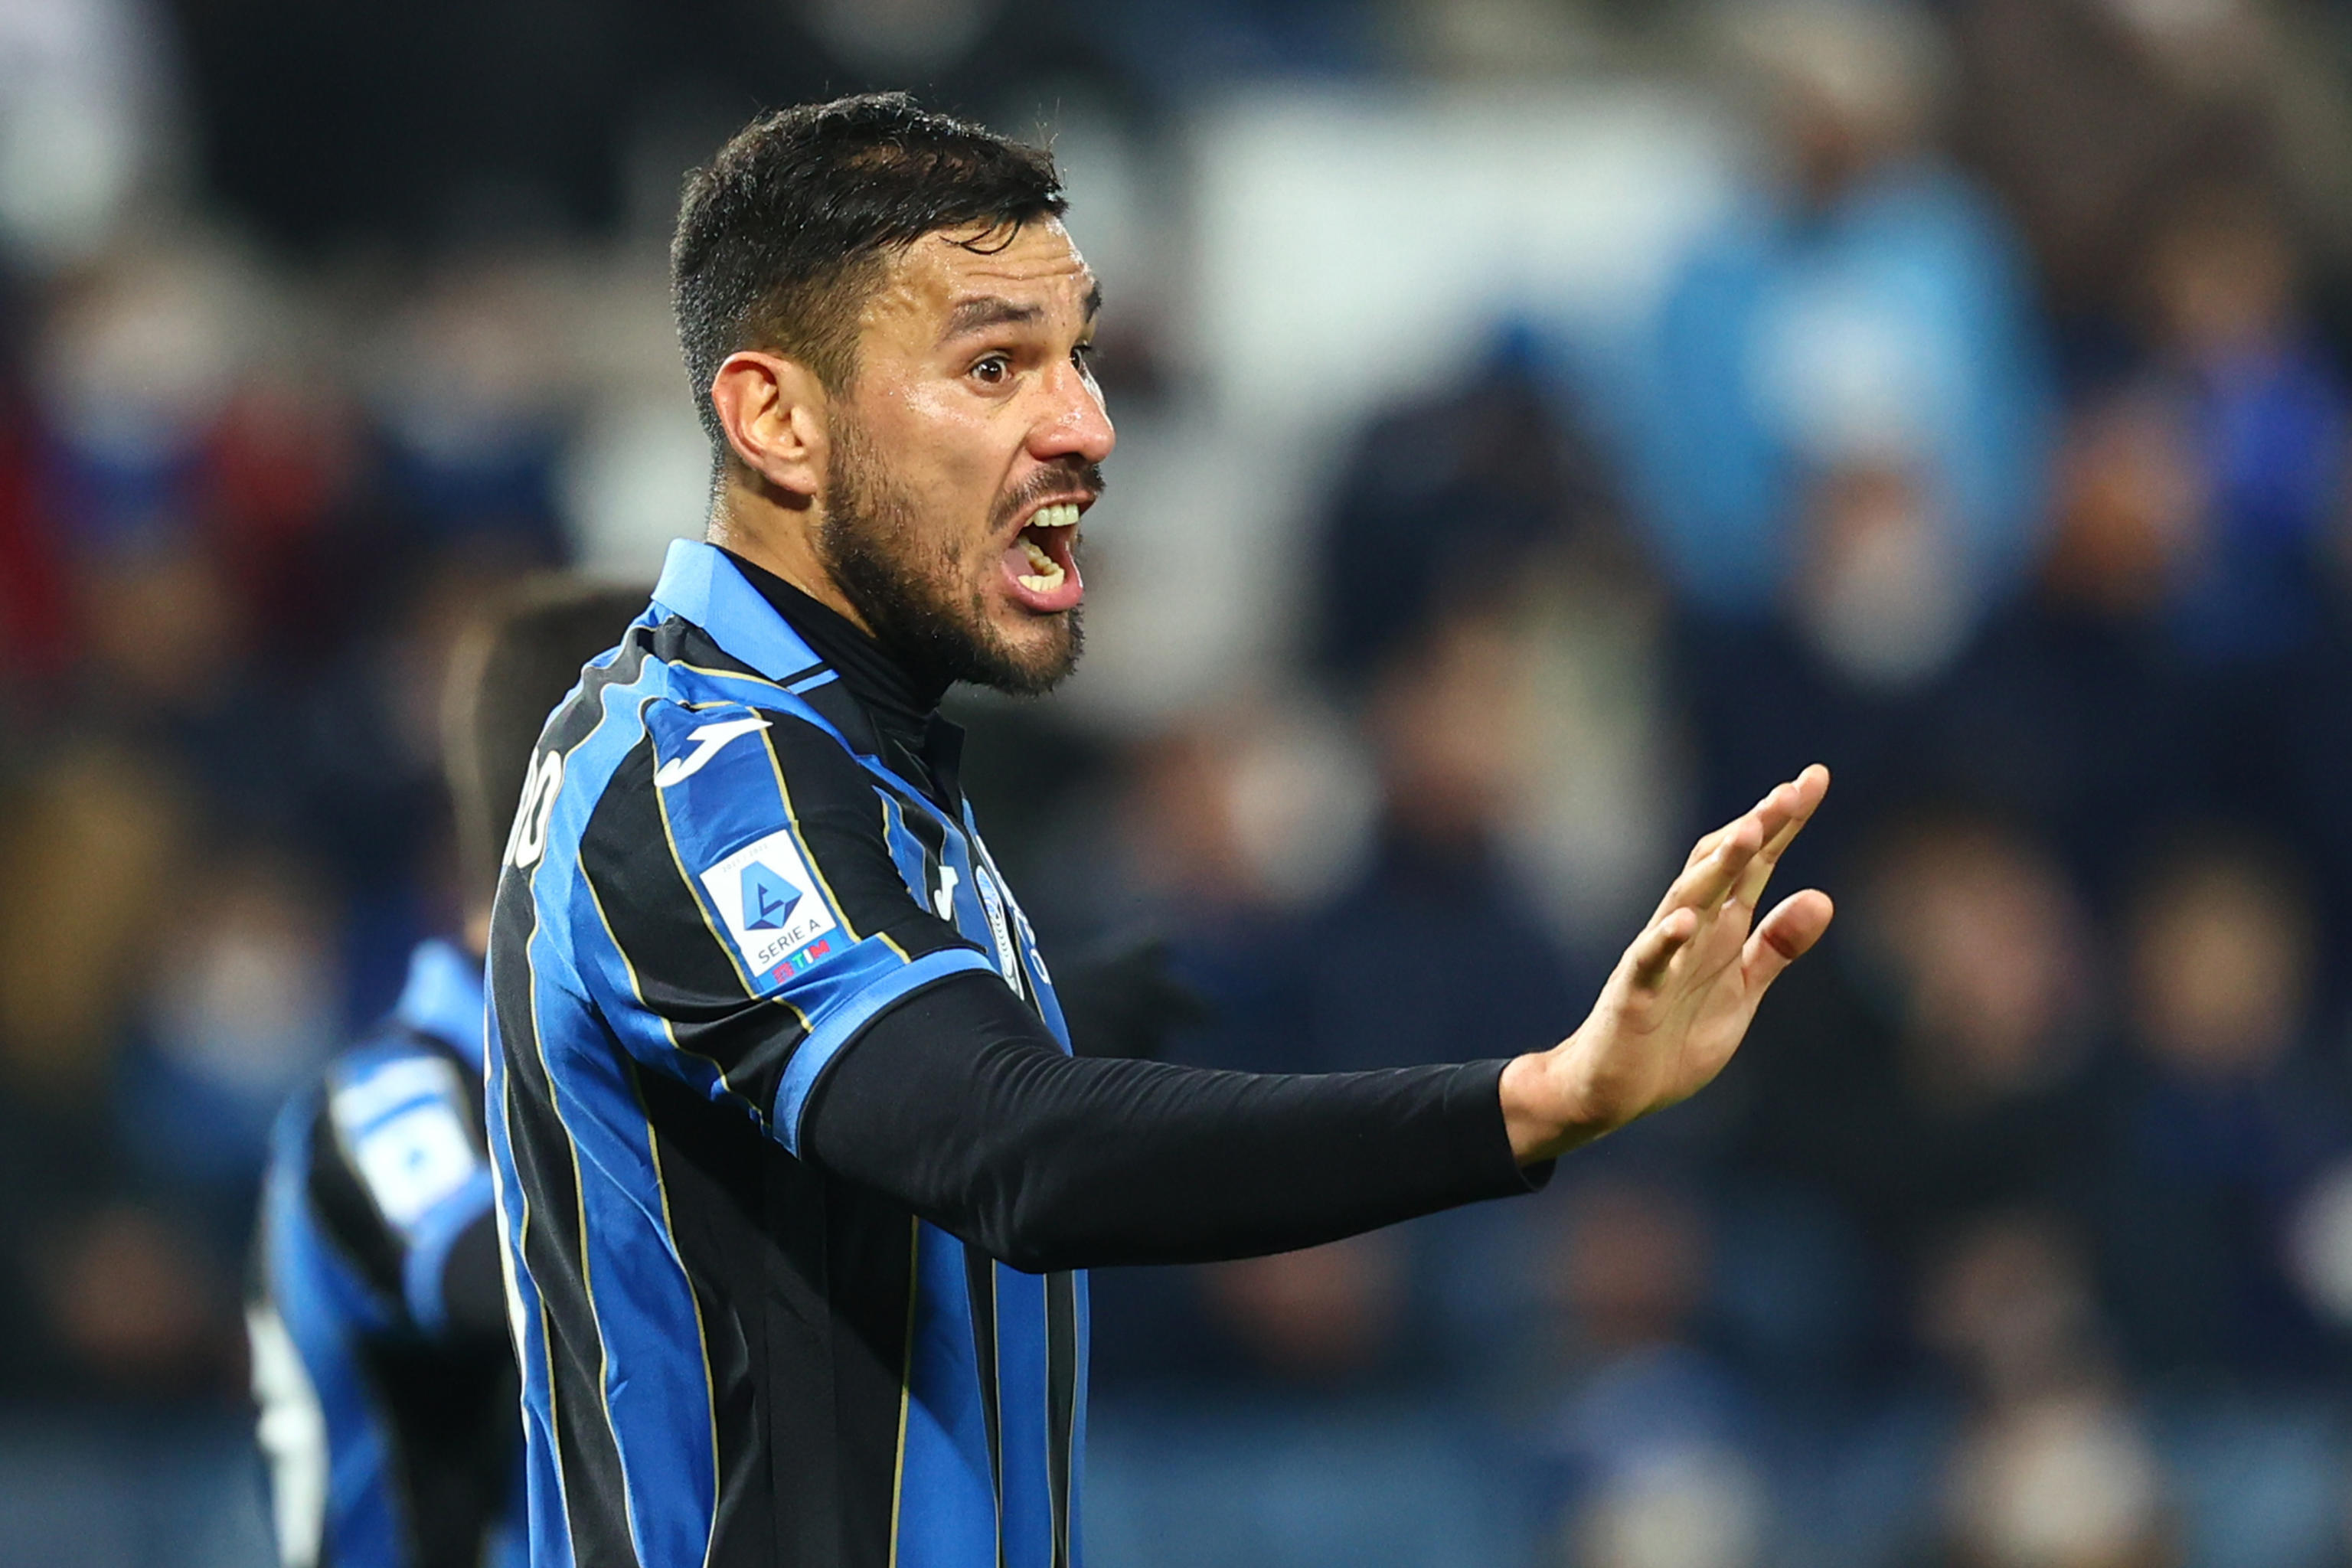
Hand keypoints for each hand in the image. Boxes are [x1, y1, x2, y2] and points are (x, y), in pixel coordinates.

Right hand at [1500, 766, 1833, 1162]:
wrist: (1613, 1089)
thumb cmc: (1676, 1034)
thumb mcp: (1742, 990)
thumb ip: (1777, 946)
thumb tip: (1822, 896)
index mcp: (1720, 927)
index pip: (1755, 864)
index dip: (1782, 823)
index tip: (1814, 778)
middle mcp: (1690, 930)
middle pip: (1723, 867)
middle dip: (1756, 828)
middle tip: (1790, 791)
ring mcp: (1660, 957)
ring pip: (1687, 900)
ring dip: (1716, 866)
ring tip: (1747, 832)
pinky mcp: (1634, 993)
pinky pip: (1649, 961)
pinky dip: (1665, 939)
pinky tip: (1687, 919)